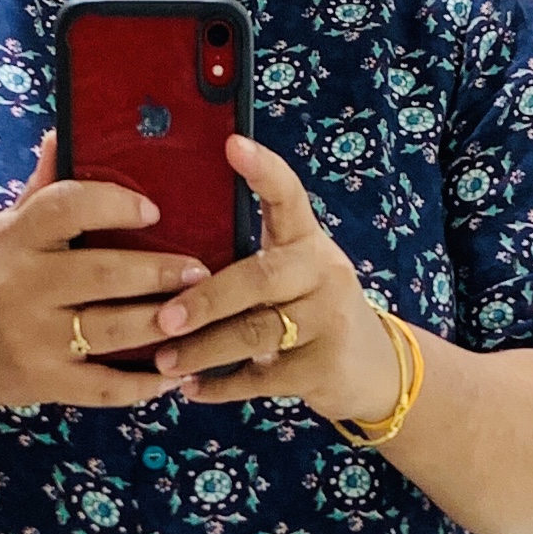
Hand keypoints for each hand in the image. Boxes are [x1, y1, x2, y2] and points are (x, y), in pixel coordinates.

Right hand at [0, 133, 210, 411]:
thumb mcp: (5, 226)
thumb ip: (44, 188)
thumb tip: (65, 131)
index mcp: (15, 237)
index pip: (65, 207)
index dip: (114, 204)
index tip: (153, 210)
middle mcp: (21, 285)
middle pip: (102, 272)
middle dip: (159, 272)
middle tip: (200, 270)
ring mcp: (33, 338)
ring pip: (111, 330)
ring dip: (162, 323)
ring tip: (199, 316)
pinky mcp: (45, 381)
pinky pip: (103, 387)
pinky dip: (144, 385)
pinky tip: (174, 375)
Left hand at [147, 136, 406, 422]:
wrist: (370, 367)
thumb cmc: (309, 308)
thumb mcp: (292, 272)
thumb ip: (250, 256)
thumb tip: (166, 253)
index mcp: (306, 240)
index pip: (289, 196)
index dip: (263, 170)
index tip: (232, 144)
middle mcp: (323, 273)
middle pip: (260, 278)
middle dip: (206, 300)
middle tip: (162, 318)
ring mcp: (328, 322)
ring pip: (257, 333)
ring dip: (204, 350)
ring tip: (165, 360)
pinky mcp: (324, 368)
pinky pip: (262, 379)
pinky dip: (222, 386)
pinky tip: (191, 389)